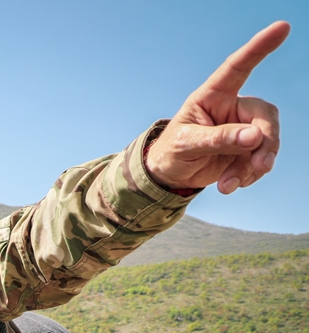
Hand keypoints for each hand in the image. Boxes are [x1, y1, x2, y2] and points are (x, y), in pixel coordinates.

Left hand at [145, 21, 288, 193]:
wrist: (170, 174)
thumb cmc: (172, 151)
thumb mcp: (187, 145)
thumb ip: (218, 139)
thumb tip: (254, 136)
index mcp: (213, 96)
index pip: (237, 67)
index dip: (260, 48)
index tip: (282, 27)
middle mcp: (232, 108)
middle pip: (264, 116)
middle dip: (265, 142)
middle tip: (259, 167)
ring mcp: (242, 129)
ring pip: (266, 141)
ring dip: (254, 166)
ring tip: (230, 185)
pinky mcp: (246, 150)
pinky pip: (260, 160)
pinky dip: (249, 175)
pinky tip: (231, 185)